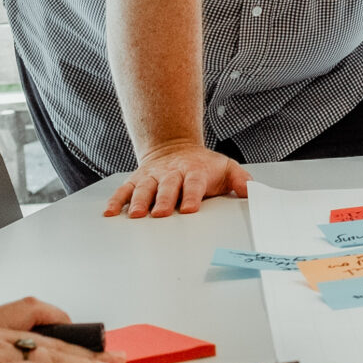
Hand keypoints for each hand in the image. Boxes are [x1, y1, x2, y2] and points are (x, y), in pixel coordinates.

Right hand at [104, 142, 250, 218]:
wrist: (175, 148)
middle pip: (167, 186)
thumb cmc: (203, 166)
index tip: (189, 209)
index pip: (194, 183)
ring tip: (135, 215)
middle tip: (161, 214)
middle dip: (163, 200)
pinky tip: (110, 212)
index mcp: (194, 171)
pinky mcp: (137, 180)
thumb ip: (241, 179)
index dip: (191, 195)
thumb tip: (251, 191)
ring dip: (139, 201)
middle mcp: (171, 173)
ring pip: (144, 188)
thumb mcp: (226, 167)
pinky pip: (124, 189)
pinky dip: (116, 200)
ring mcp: (153, 176)